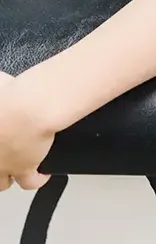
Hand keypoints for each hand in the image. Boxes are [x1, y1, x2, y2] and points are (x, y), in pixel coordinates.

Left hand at [0, 76, 52, 191]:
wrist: (27, 107)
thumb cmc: (8, 95)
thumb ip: (0, 85)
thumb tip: (1, 81)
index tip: (1, 135)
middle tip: (3, 154)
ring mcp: (5, 165)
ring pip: (2, 182)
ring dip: (8, 176)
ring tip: (15, 168)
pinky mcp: (25, 169)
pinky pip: (30, 181)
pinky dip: (38, 179)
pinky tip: (43, 174)